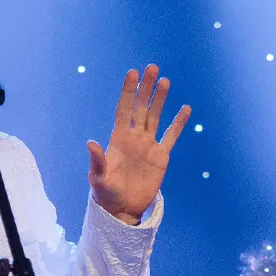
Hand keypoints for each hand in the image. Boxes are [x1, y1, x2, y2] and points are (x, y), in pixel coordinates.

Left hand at [88, 66, 190, 223]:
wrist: (122, 208)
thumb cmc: (106, 193)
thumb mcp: (99, 178)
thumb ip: (97, 160)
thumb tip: (90, 143)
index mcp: (118, 138)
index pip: (124, 109)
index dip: (128, 91)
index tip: (133, 73)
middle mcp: (134, 137)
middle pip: (141, 107)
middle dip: (146, 88)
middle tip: (152, 68)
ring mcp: (148, 145)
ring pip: (156, 117)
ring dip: (160, 99)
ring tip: (165, 81)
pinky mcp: (161, 156)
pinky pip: (171, 136)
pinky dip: (179, 123)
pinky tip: (185, 108)